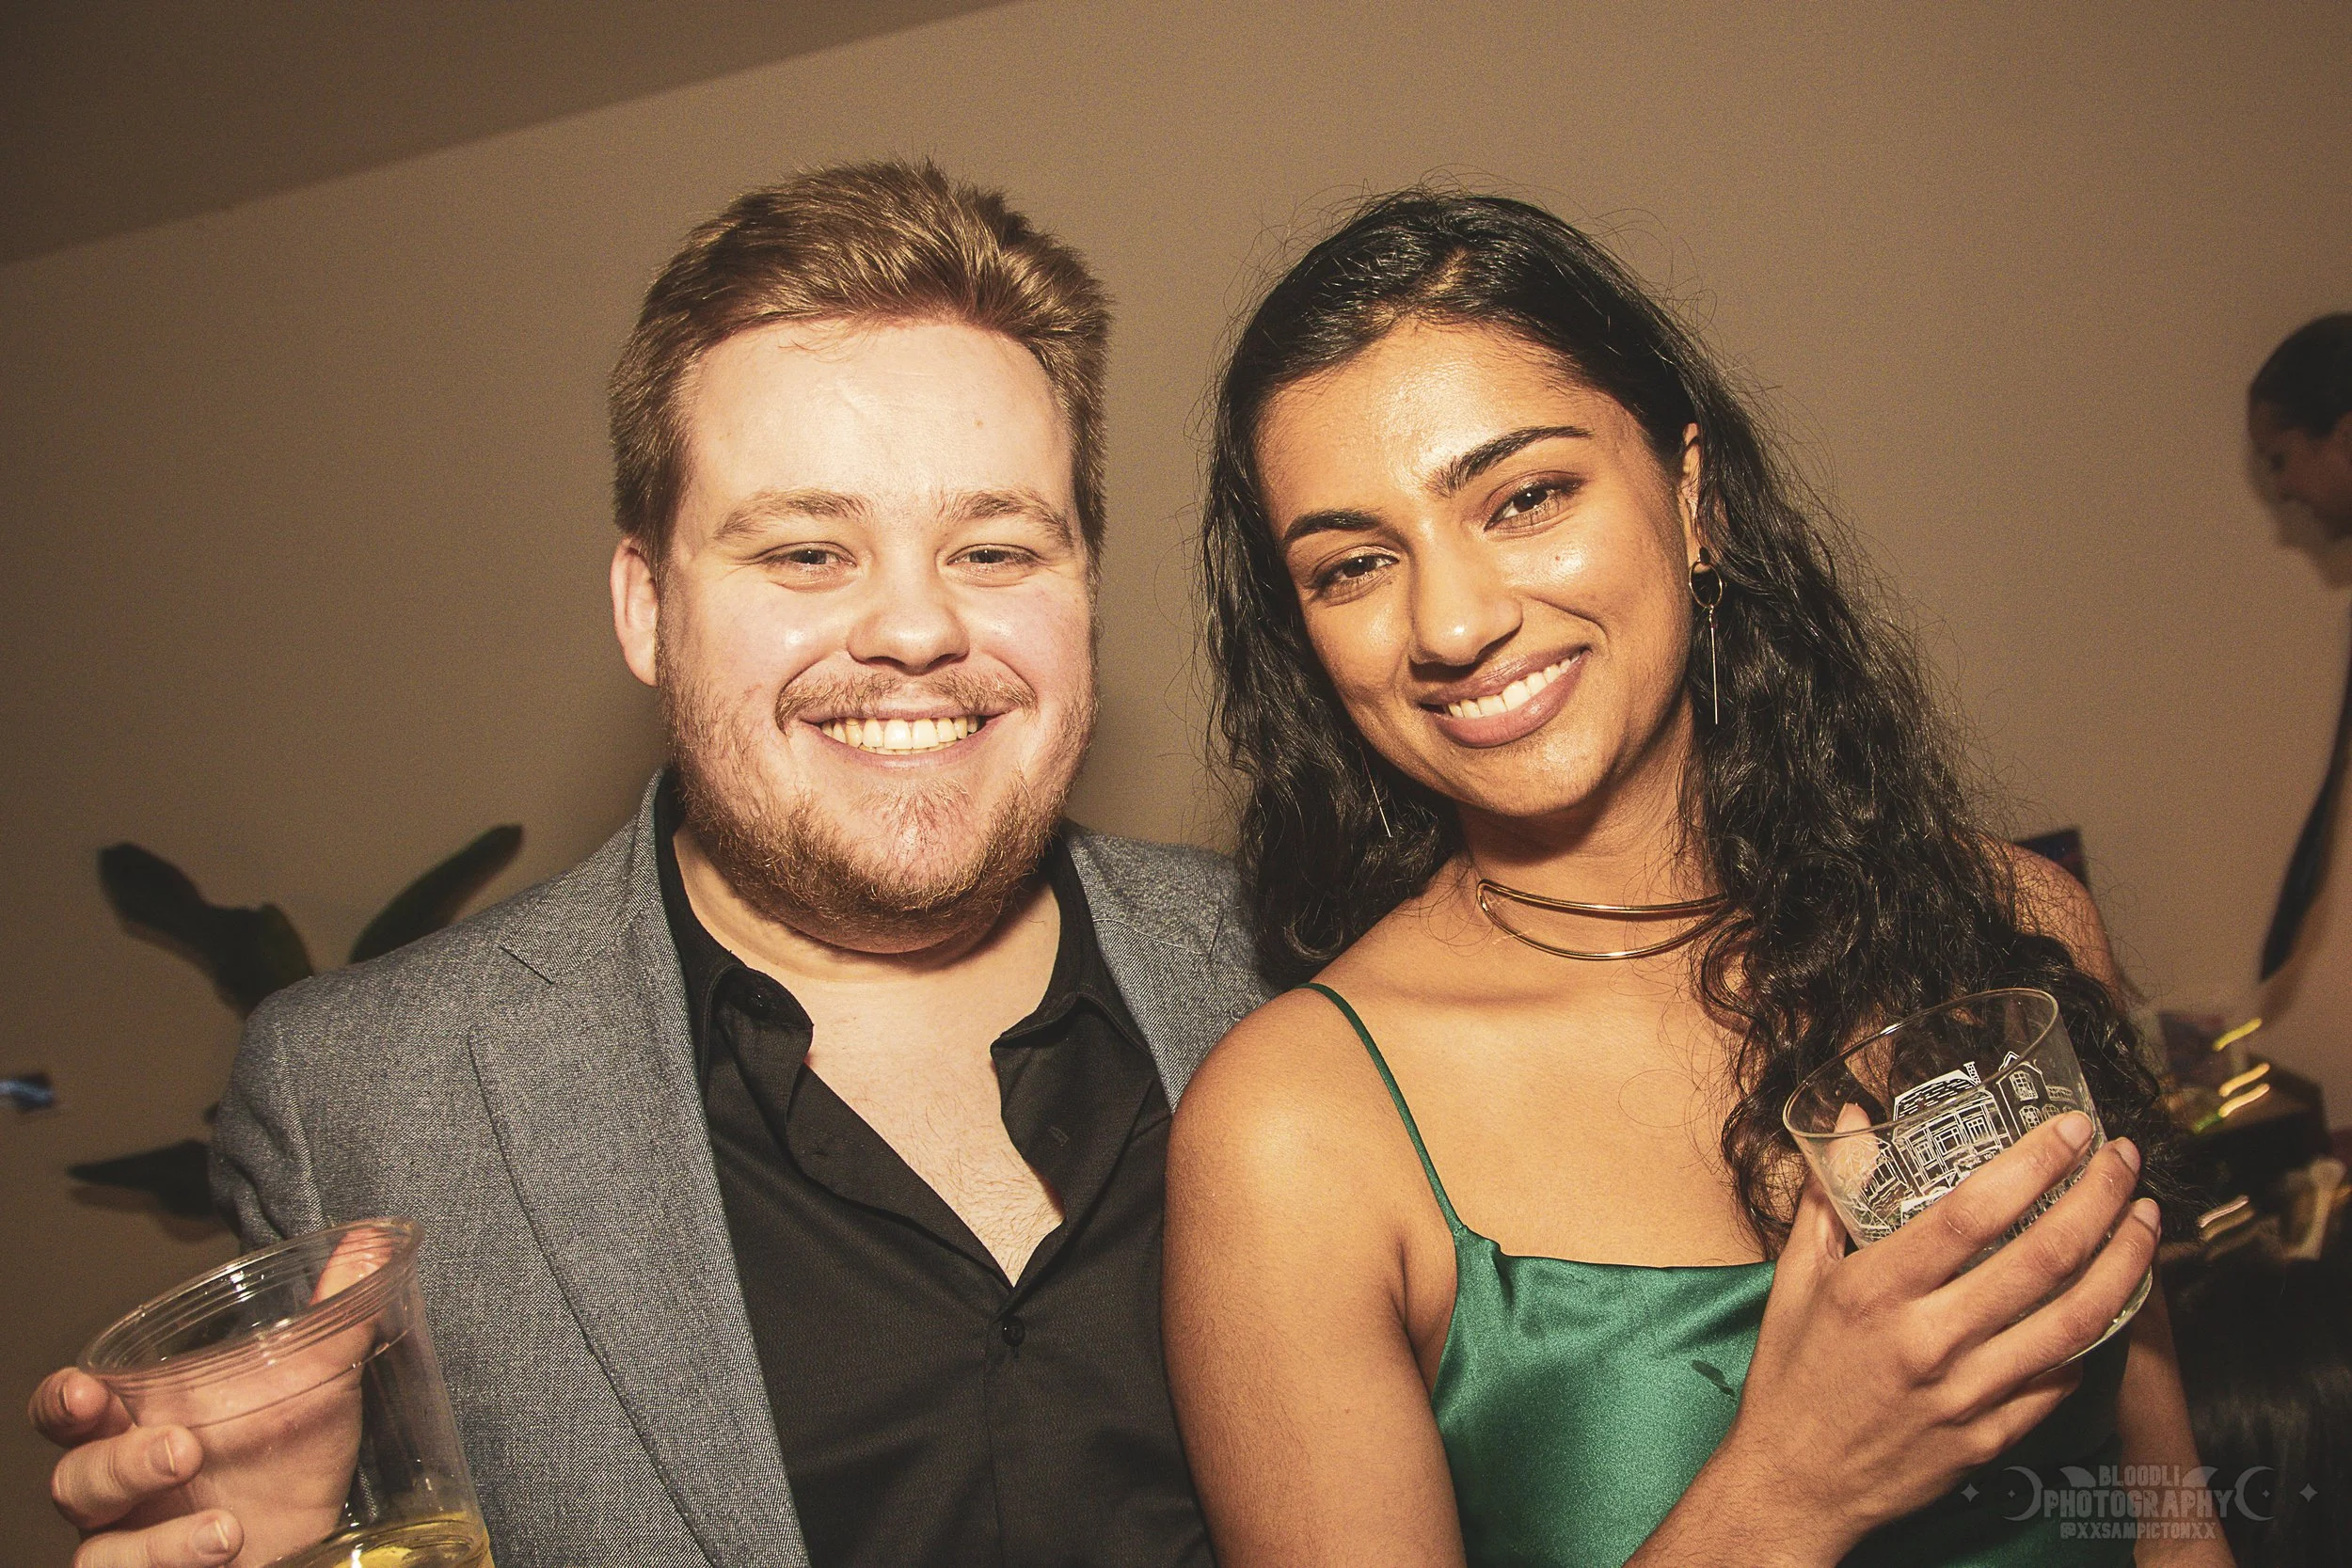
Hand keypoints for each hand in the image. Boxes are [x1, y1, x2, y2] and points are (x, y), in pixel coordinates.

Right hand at [34, 1233, 385, 1567]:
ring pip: (99, 1551)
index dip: (63, 1402)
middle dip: (121, 1465)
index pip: (68, 1411)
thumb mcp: (319, 1376)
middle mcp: (124, 1486)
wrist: (319, 1530)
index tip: (87, 1394)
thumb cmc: (291, 1449)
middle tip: (185, 1449)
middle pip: (77, 1478)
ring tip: (224, 1528)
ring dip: (155, 1542)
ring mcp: (138, 1542)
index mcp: (140, 1421)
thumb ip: (336, 1308)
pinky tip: (227, 1548)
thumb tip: (372, 1242)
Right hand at [1668, 1111, 2158, 1564]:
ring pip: (2075, 1320)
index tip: (2072, 1129)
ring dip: (2125, 1262)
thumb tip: (1854, 1121)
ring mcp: (1966, 1394)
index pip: (1973, 1211)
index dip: (2035, 1163)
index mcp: (1874, 1289)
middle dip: (2100, 1198)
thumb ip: (1830, 1195)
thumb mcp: (1796, 1277)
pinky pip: (2061, 1380)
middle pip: (2043, 1258)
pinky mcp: (1991, 1439)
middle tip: (2125, 1161)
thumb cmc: (1792, 1375)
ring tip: (2147, 1221)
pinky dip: (2093, 1337)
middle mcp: (1927, 1340)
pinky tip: (2109, 1302)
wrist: (1793, 1484)